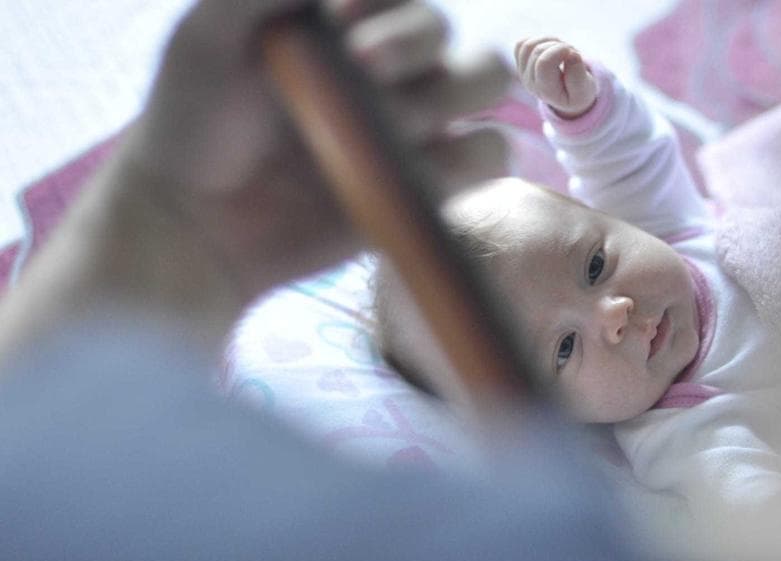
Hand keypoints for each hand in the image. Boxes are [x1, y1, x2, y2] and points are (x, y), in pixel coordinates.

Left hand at [0, 0, 512, 360]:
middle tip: (361, 67)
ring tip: (386, 126)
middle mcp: (395, 68)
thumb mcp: (209, 33)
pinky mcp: (429, 185)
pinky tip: (414, 166)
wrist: (195, 219)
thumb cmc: (194, 118)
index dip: (388, 4)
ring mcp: (416, 125)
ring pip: (485, 82)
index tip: (336, 18)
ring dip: (444, 93)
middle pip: (450, 27)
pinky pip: (486, 157)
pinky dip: (467, 154)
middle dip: (414, 41)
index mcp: (350, 23)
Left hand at [514, 37, 597, 118]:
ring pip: (528, 45)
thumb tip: (571, 54)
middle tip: (571, 53)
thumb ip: (578, 76)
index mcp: (546, 91)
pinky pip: (522, 44)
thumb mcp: (584, 90)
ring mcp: (523, 73)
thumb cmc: (578, 91)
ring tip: (562, 49)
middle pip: (537, 51)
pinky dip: (538, 40)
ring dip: (549, 41)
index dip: (560, 50)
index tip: (573, 52)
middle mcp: (530, 83)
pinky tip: (551, 48)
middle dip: (558, 45)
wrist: (569, 95)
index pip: (543, 63)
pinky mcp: (520, 63)